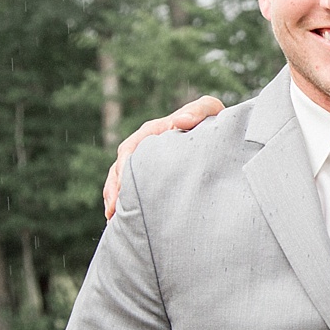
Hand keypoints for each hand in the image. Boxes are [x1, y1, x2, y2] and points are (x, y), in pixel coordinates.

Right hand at [101, 95, 226, 218]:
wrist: (218, 130)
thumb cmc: (213, 119)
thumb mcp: (208, 110)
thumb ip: (197, 111)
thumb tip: (180, 120)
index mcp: (154, 131)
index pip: (131, 148)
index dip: (124, 167)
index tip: (123, 186)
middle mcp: (143, 145)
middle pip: (119, 167)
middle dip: (114, 188)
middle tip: (113, 210)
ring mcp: (144, 160)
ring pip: (119, 179)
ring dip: (114, 197)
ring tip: (112, 218)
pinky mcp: (150, 174)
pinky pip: (130, 188)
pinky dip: (123, 202)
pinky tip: (122, 220)